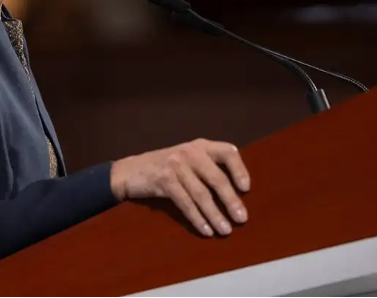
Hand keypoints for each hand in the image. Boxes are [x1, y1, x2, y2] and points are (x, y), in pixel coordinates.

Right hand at [109, 138, 250, 236]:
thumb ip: (208, 166)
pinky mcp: (164, 180)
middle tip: (242, 219)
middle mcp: (190, 152)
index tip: (246, 188)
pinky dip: (197, 218)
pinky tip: (206, 230)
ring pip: (201, 194)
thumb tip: (237, 191)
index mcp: (200, 146)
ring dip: (215, 215)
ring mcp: (176, 165)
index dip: (239, 169)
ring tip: (226, 230)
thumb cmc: (165, 167)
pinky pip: (185, 203)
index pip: (227, 152)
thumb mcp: (187, 159)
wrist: (130, 171)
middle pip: (217, 178)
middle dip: (231, 200)